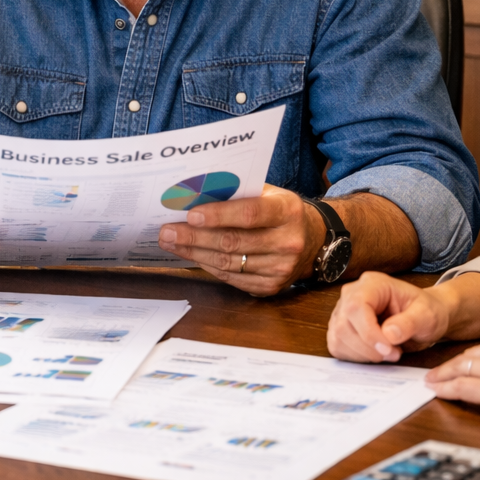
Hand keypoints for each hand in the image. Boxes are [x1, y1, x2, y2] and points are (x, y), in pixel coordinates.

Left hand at [156, 184, 322, 294]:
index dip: (218, 215)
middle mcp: (288, 242)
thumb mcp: (268, 193)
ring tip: (171, 243)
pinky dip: (207, 267)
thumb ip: (238, 193)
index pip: (249, 214)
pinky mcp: (271, 287)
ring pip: (228, 263)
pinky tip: (190, 257)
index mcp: (287, 211)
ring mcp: (281, 268)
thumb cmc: (279, 210)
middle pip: (233, 242)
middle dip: (194, 237)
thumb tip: (194, 195)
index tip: (190, 214)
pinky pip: (231, 278)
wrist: (312, 240)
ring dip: (194, 253)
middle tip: (167, 231)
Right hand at [328, 271, 453, 361]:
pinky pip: (337, 346)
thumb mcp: (427, 315)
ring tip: (387, 353)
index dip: (369, 332)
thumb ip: (409, 322)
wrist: (424, 318)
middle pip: (343, 325)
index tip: (388, 349)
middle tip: (393, 354)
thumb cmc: (426, 311)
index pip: (356, 306)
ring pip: (338, 337)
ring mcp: (343, 311)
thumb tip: (389, 334)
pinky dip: (355, 356)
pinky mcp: (341, 327)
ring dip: (362, 354)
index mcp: (372, 284)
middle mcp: (352, 294)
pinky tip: (374, 354)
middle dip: (368, 347)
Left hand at [426, 331, 479, 434]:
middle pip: (472, 355)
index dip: (478, 357)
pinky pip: (459, 387)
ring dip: (443, 374)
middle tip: (441, 370)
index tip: (471, 362)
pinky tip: (435, 391)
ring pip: (460, 368)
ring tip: (431, 380)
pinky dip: (444, 388)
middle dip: (455, 363)